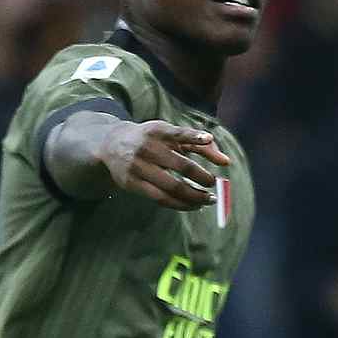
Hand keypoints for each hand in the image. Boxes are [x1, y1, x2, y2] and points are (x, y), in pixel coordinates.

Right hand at [98, 120, 230, 209]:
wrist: (111, 144)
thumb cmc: (150, 139)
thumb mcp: (170, 135)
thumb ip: (198, 144)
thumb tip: (226, 162)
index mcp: (158, 131)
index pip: (177, 133)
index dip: (193, 136)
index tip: (208, 138)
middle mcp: (147, 148)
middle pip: (180, 165)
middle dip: (202, 177)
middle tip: (215, 184)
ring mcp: (138, 167)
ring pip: (172, 187)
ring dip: (194, 196)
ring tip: (209, 200)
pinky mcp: (132, 183)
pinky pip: (160, 199)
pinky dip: (180, 204)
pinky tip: (193, 205)